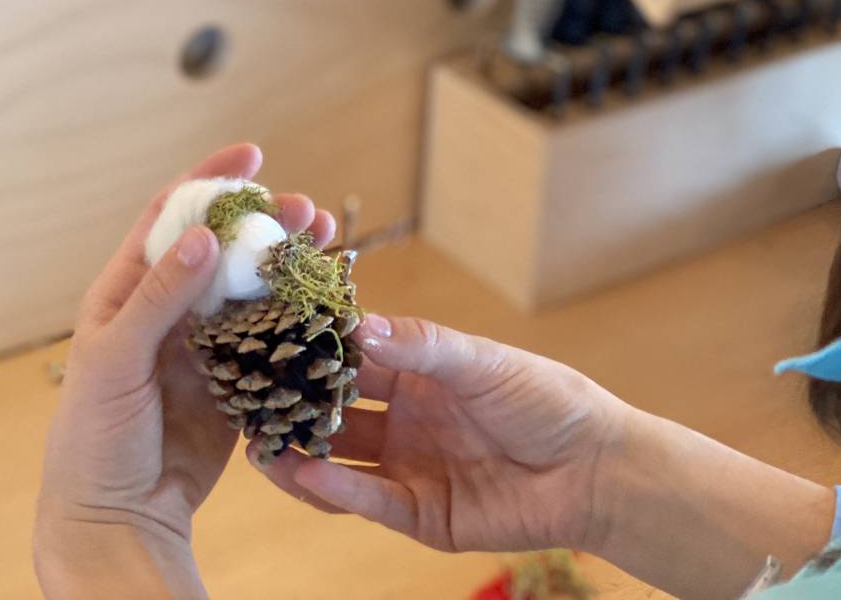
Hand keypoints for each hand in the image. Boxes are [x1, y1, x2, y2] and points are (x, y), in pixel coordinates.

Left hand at [34, 145, 334, 598]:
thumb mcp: (115, 361)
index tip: (251, 154)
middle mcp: (169, 309)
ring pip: (254, 287)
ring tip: (324, 241)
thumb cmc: (92, 438)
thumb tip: (202, 237)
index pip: (171, 218)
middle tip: (306, 207)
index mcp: (127, 292)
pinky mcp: (237, 379)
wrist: (118, 516)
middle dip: (265, 221)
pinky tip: (325, 297)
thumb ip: (159, 298)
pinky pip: (272, 334)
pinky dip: (299, 312)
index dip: (210, 181)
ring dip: (287, 262)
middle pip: (224, 247)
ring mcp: (206, 343)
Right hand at [258, 316, 839, 599]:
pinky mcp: (417, 514)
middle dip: (292, 403)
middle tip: (245, 394)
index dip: (312, 346)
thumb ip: (420, 345)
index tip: (266, 333)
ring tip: (259, 442)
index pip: (352, 355)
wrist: (595, 469)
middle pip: (334, 409)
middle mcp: (404, 417)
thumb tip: (356, 325)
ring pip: (337, 459)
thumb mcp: (481, 361)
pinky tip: (301, 472)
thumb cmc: (548, 399)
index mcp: (419, 371)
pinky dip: (331, 488)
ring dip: (298, 450)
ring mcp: (407, 466)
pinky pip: (365, 500)